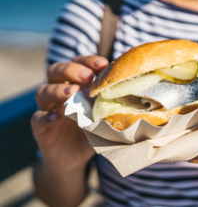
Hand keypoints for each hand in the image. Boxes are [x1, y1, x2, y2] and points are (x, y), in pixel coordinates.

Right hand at [31, 55, 108, 173]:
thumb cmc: (93, 131)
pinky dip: (45, 117)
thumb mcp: (105, 116)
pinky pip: (37, 119)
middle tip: (87, 76)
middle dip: (70, 69)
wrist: (75, 158)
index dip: (88, 61)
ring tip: (71, 93)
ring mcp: (48, 109)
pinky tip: (56, 118)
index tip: (103, 64)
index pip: (78, 64)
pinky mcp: (41, 128)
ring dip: (57, 90)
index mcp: (77, 85)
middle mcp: (60, 93)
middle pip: (55, 71)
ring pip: (42, 91)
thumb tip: (139, 96)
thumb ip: (115, 105)